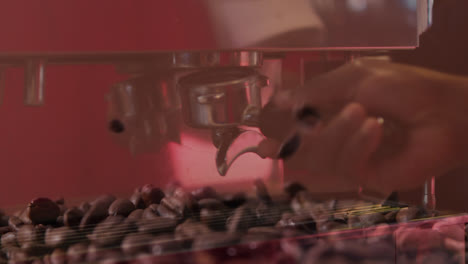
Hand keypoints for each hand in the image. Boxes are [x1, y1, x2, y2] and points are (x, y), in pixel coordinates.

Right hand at [259, 57, 467, 194]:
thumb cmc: (402, 89)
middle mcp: (334, 136)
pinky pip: (344, 166)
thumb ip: (315, 91)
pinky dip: (358, 144)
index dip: (276, 131)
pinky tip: (376, 129)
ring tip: (362, 113)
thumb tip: (276, 100)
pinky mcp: (364, 175)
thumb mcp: (354, 78)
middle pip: (299, 148)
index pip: (294, 125)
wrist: (443, 113)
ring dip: (336, 132)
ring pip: (318, 157)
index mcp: (330, 110)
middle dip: (292, 142)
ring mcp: (348, 157)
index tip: (260, 134)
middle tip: (285, 138)